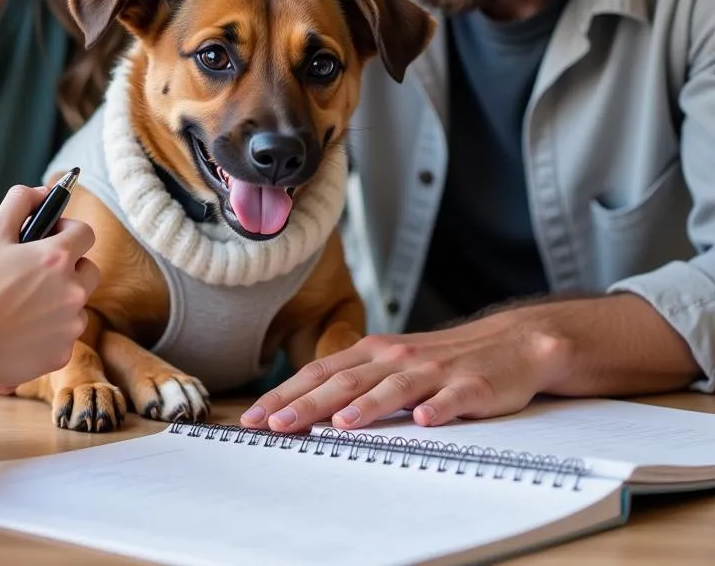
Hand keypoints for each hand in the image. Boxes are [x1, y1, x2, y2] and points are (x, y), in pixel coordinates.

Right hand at [0, 185, 99, 389]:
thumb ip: (19, 202)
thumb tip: (42, 191)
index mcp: (58, 258)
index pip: (85, 233)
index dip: (68, 231)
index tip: (51, 236)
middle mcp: (73, 290)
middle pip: (89, 270)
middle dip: (70, 268)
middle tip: (38, 274)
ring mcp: (70, 324)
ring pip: (76, 305)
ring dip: (59, 302)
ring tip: (23, 307)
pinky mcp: (62, 354)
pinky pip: (63, 337)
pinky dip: (49, 333)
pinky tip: (20, 333)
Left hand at [241, 310, 559, 431]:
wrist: (511, 342)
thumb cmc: (443, 360)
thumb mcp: (393, 364)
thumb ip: (355, 381)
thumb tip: (305, 406)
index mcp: (374, 352)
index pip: (320, 372)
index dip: (285, 393)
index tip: (254, 416)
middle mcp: (397, 357)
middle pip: (345, 380)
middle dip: (307, 403)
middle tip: (275, 425)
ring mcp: (435, 371)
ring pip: (394, 388)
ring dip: (366, 406)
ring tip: (340, 423)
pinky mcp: (472, 387)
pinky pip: (452, 399)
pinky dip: (438, 410)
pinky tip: (424, 421)